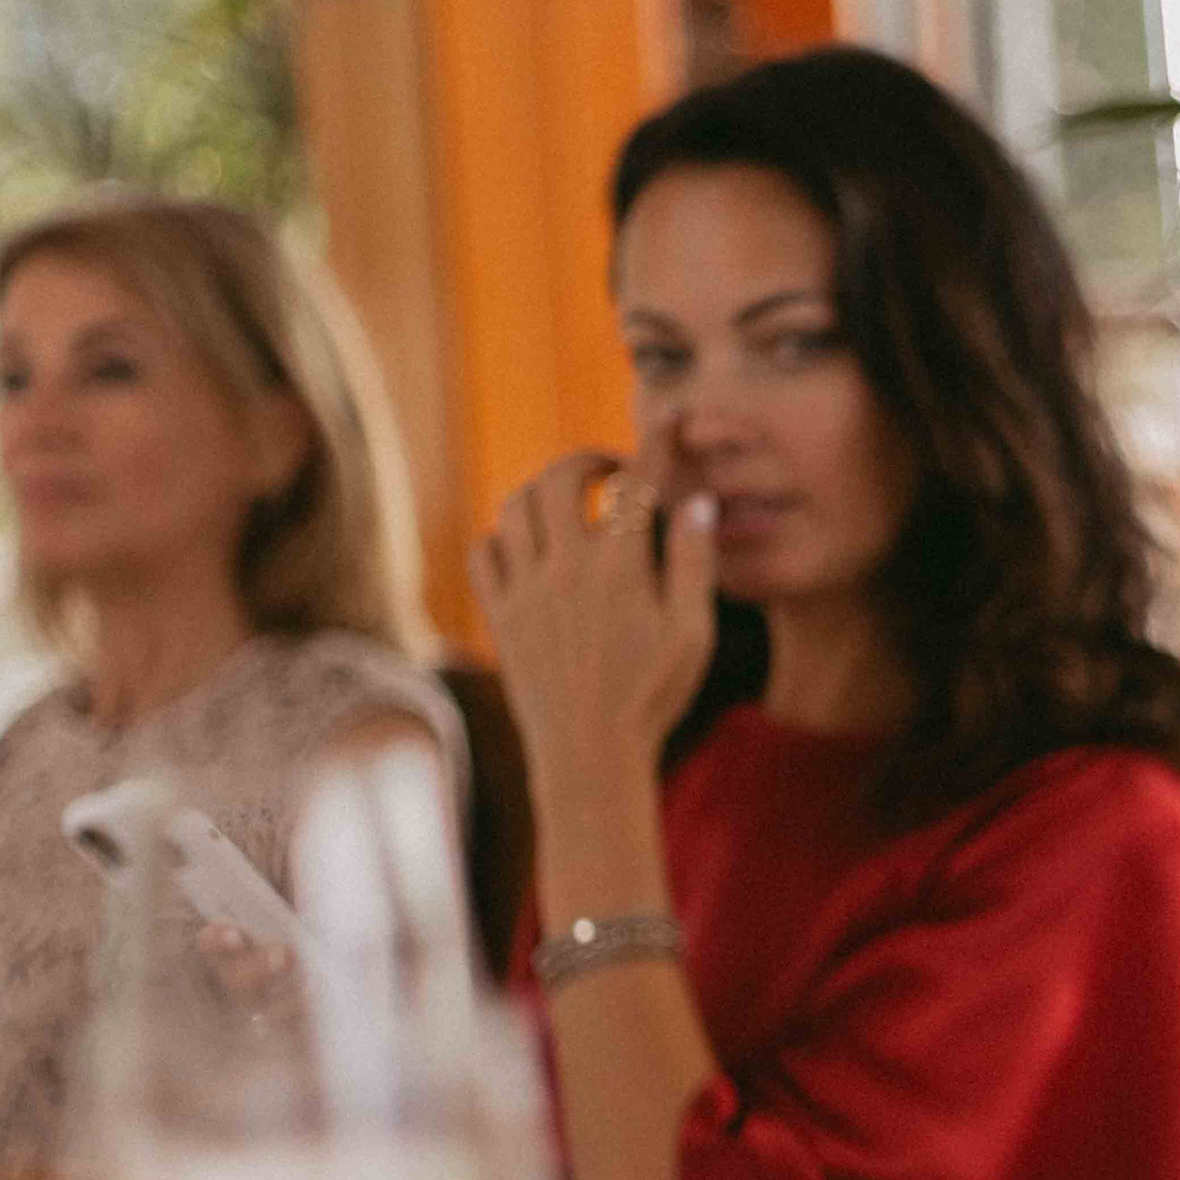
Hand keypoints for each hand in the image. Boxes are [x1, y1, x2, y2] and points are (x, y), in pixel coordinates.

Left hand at [472, 456, 717, 795]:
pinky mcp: (499, 616)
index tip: (671, 422)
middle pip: (559, 476)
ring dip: (543, 492)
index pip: (639, 481)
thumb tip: (695, 501)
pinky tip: (530, 549)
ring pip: (514, 506)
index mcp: (619, 569)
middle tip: (612, 471)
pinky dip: (504, 536)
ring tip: (569, 506)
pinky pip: (484, 551)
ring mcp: (524, 591)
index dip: (659, 442)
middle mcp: (564, 569)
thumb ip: (693, 562)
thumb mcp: (692, 634)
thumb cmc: (652, 698)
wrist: (588, 757)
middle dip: (587, 459)